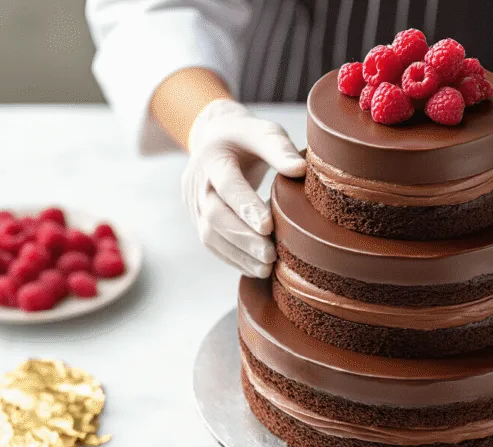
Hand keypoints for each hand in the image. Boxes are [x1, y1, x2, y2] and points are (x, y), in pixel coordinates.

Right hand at [182, 99, 306, 276]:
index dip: (245, 206)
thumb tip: (300, 170)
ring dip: (238, 254)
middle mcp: (198, 182)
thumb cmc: (246, 137)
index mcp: (214, 157)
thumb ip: (279, 148)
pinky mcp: (197, 219)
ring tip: (266, 268)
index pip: (227, 185)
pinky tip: (255, 268)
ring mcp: (193, 203)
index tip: (268, 226)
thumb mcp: (264, 131)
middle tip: (270, 255)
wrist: (214, 139)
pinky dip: (233, 258)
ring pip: (209, 235)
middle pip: (214, 215)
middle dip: (243, 238)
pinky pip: (211, 243)